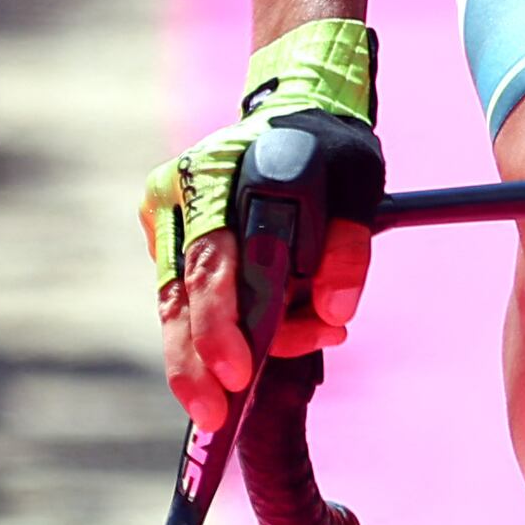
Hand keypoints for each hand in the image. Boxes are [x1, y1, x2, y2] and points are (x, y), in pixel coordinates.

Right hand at [145, 20, 383, 431]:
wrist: (296, 108)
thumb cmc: (329, 151)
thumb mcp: (360, 183)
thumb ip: (348, 248)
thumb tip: (333, 314)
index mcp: (223, 173)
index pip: (216, 264)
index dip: (223, 324)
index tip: (240, 372)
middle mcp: (182, 192)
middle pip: (182, 292)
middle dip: (198, 361)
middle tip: (215, 416)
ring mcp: (166, 212)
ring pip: (174, 302)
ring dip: (203, 356)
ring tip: (226, 404)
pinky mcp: (164, 231)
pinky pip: (183, 295)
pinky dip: (215, 330)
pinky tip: (256, 346)